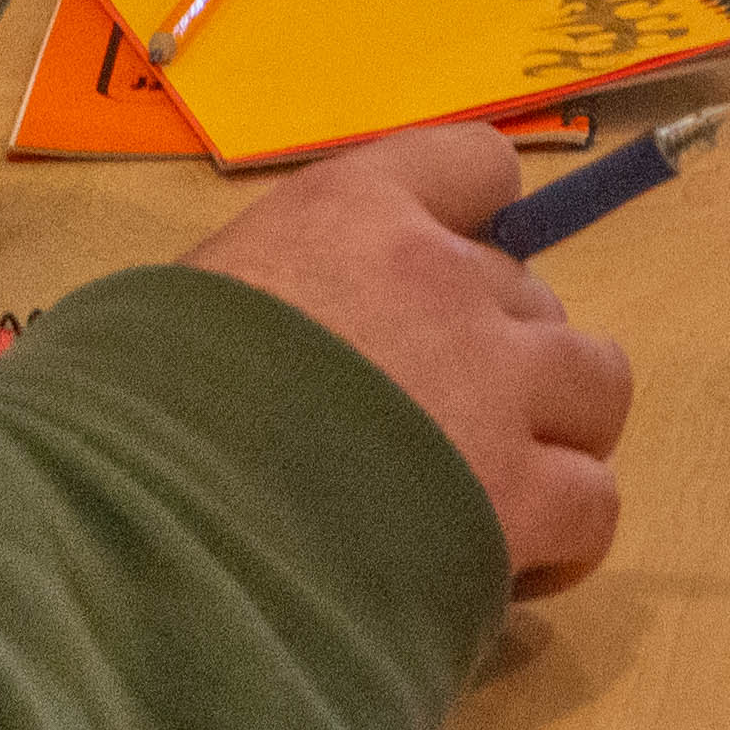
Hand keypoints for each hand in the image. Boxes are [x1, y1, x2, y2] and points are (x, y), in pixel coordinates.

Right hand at [185, 126, 633, 591]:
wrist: (151, 523)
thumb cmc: (133, 412)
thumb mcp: (182, 306)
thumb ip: (272, 297)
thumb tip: (294, 336)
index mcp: (351, 214)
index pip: (474, 166)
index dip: (475, 224)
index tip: (450, 277)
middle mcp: (442, 282)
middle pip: (532, 295)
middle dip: (499, 353)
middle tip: (438, 422)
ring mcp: (492, 388)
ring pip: (595, 385)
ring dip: (555, 432)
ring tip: (493, 490)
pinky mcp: (520, 499)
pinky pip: (594, 501)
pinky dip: (562, 533)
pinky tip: (505, 564)